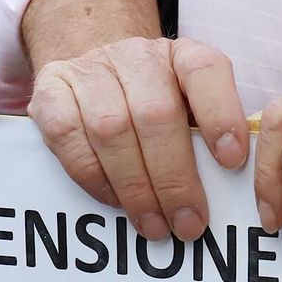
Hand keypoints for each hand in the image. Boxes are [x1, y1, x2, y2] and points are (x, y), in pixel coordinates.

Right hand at [28, 36, 248, 241]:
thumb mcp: (191, 110)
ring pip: (111, 128)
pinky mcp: (50, 90)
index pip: (205, 71)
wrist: (96, 73)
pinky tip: (114, 201)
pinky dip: (93, 176)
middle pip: (156, 114)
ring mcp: (89, 69)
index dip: (220, 115)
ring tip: (154, 225)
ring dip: (135, 187)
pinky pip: (67, 136)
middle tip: (189, 224)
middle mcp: (136, 55)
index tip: (231, 162)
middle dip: (175, 178)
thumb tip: (232, 189)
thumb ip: (209, 139)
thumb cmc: (155, 106)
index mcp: (182, 56)